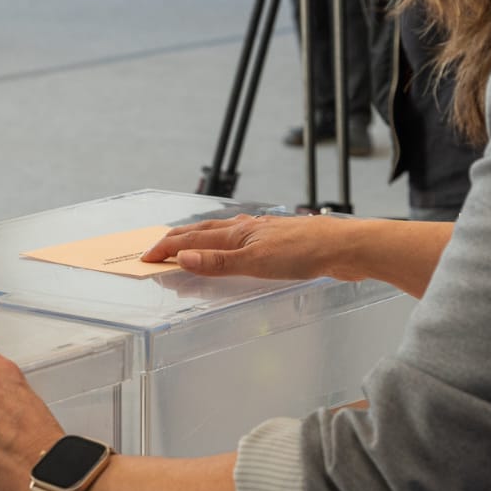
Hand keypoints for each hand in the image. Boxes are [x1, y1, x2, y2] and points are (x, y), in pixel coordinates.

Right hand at [142, 213, 355, 279]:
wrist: (344, 247)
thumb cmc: (305, 252)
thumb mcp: (257, 262)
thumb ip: (219, 262)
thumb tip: (182, 257)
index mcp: (237, 233)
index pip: (192, 239)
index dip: (167, 248)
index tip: (147, 257)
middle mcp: (246, 228)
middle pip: (203, 230)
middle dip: (177, 238)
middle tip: (157, 247)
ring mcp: (262, 232)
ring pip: (222, 232)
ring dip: (199, 237)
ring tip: (187, 241)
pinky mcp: (278, 241)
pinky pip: (240, 239)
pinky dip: (224, 242)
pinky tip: (234, 246)